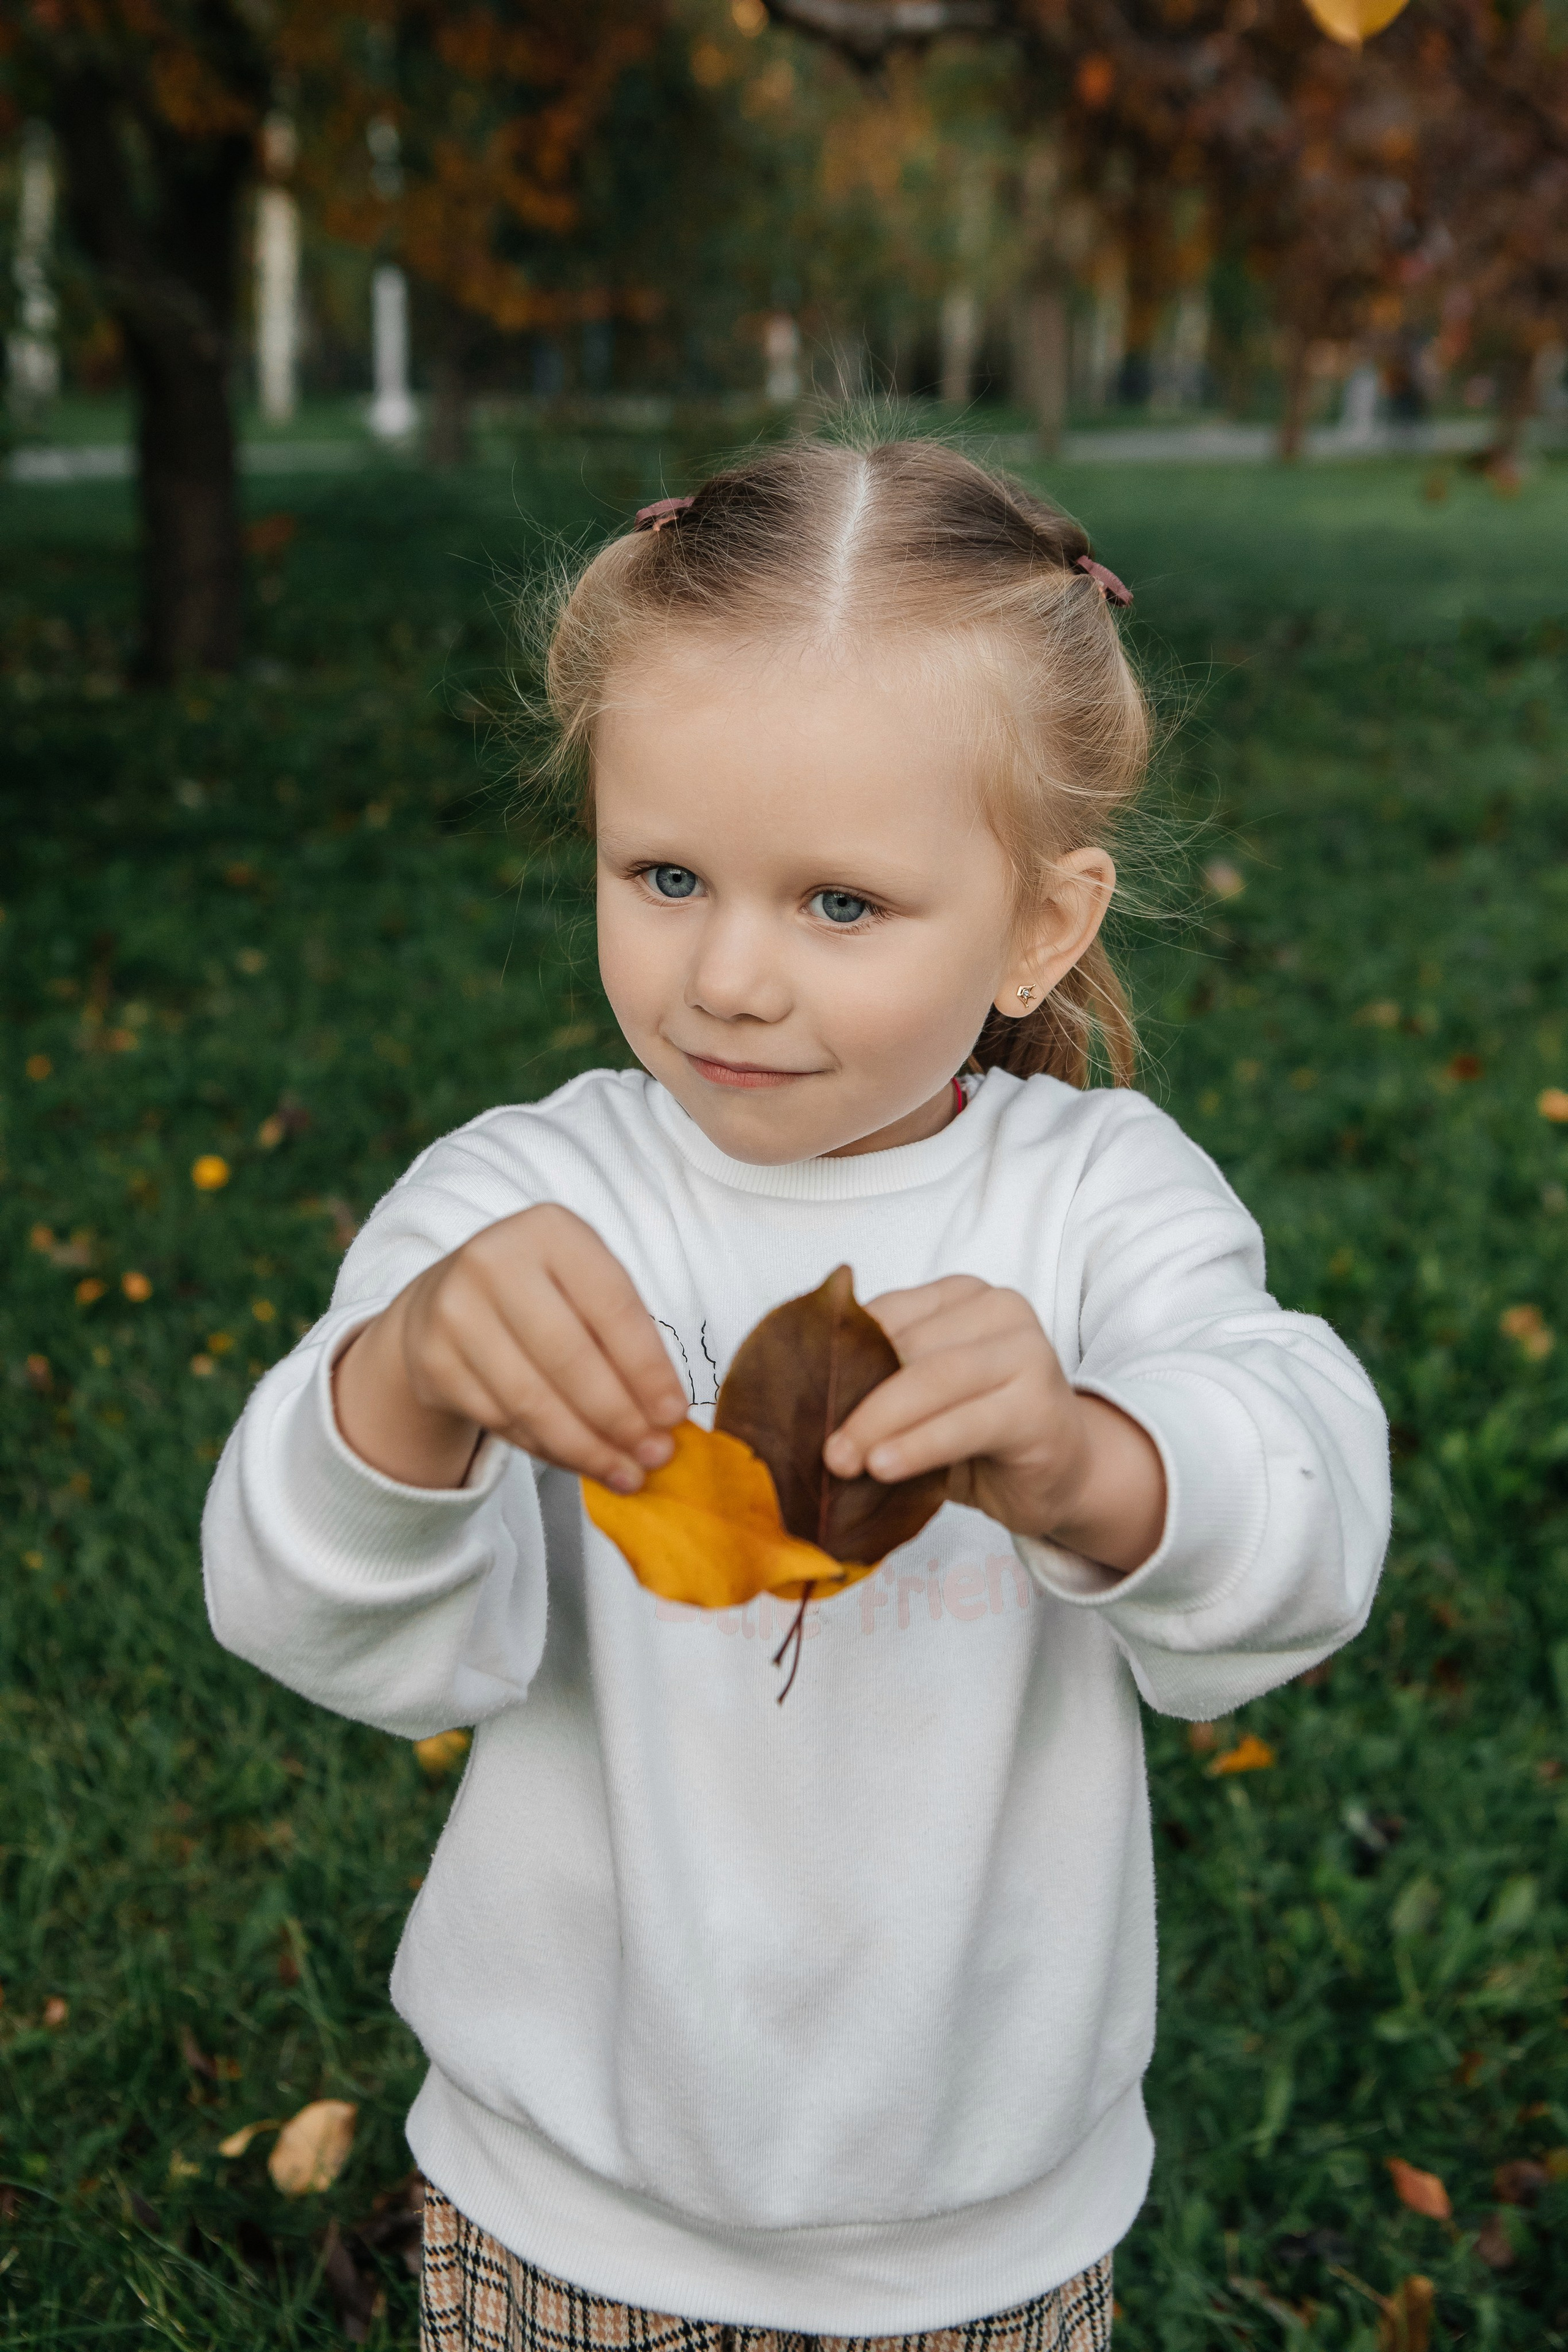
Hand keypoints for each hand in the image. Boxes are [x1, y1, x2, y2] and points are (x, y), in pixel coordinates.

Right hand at [332, 1205, 689, 1490]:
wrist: (444, 1299)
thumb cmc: (541, 1294)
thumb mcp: (583, 1287)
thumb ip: (624, 1340)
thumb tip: (664, 1420)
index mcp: (551, 1231)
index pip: (611, 1305)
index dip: (647, 1367)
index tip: (674, 1415)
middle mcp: (495, 1262)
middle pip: (569, 1357)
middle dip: (619, 1417)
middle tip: (655, 1455)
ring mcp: (455, 1311)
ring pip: (532, 1400)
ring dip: (586, 1447)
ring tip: (626, 1473)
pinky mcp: (434, 1361)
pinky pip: (502, 1420)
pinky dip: (548, 1449)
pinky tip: (579, 1460)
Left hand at [820, 1276, 1165, 1573]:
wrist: (1064, 1471)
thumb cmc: (979, 1433)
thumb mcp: (922, 1398)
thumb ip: (878, 1381)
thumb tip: (796, 1397)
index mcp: (960, 1295)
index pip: (885, 1315)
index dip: (835, 1357)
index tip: (795, 1398)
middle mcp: (999, 1309)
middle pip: (907, 1347)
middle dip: (854, 1399)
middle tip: (819, 1447)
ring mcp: (1027, 1351)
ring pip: (934, 1379)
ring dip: (880, 1422)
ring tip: (842, 1462)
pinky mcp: (1039, 1404)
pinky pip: (966, 1423)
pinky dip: (919, 1445)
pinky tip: (884, 1467)